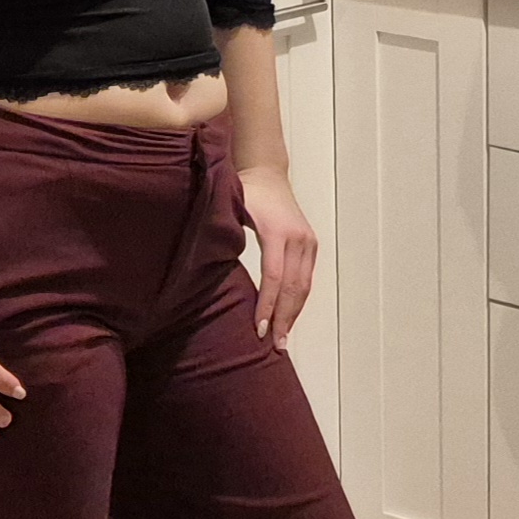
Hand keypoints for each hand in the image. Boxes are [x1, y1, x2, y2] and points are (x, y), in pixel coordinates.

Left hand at [237, 164, 317, 350]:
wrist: (268, 174)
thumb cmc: (244, 192)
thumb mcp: (232, 210)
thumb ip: (224, 236)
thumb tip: (207, 270)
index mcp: (277, 231)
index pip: (274, 276)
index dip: (267, 304)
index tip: (259, 328)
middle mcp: (298, 238)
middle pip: (293, 287)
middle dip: (283, 318)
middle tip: (274, 345)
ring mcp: (308, 242)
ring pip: (304, 286)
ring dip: (293, 314)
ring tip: (282, 339)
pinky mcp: (312, 245)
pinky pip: (306, 279)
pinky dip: (297, 301)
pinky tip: (287, 319)